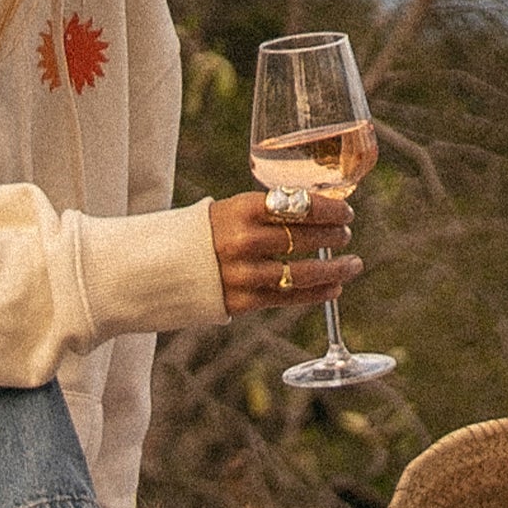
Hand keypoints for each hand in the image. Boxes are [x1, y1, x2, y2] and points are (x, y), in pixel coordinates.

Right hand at [210, 186, 363, 318]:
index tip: (345, 211)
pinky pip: (286, 298)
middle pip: (303, 237)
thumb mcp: (229, 210)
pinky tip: (334, 288)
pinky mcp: (239, 302)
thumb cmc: (203, 233)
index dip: (329, 209)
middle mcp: (243, 241)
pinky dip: (315, 293)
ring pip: (301, 272)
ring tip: (353, 265)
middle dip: (333, 235)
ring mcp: (242, 274)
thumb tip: (316, 208)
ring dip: (333, 269)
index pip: (298, 205)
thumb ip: (266, 211)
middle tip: (346, 234)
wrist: (155, 268)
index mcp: (241, 208)